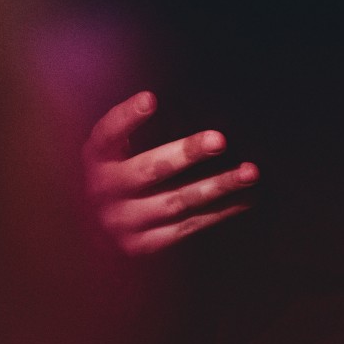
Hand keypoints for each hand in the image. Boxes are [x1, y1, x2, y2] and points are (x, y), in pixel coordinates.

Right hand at [82, 91, 257, 256]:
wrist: (94, 232)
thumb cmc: (113, 175)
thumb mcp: (110, 150)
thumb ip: (130, 130)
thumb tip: (166, 100)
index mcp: (95, 160)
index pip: (106, 135)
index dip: (126, 118)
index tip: (151, 99)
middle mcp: (103, 193)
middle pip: (149, 170)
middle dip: (186, 153)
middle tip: (220, 140)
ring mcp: (124, 223)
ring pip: (176, 201)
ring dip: (217, 186)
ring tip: (249, 172)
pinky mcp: (144, 245)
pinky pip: (188, 226)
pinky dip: (220, 212)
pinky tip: (247, 197)